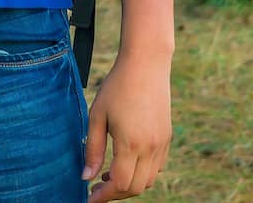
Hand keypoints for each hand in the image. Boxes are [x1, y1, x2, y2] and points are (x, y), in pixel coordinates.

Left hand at [84, 52, 171, 201]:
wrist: (146, 63)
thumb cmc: (117, 86)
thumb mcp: (97, 115)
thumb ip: (92, 148)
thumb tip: (86, 177)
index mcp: (131, 143)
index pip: (119, 183)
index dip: (103, 196)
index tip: (90, 198)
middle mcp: (150, 147)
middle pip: (135, 188)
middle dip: (115, 193)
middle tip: (96, 187)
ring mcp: (162, 143)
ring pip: (148, 180)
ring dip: (129, 184)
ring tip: (108, 173)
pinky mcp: (167, 136)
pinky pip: (156, 167)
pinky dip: (142, 173)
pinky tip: (126, 161)